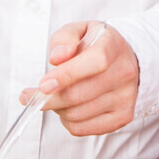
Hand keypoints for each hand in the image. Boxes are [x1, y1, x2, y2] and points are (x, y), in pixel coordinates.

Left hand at [20, 21, 139, 136]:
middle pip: (80, 94)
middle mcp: (124, 72)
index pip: (95, 61)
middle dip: (50, 98)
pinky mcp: (122, 117)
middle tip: (33, 95)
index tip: (43, 85)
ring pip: (77, 114)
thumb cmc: (95, 45)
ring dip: (58, 108)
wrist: (123, 59)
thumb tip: (56, 58)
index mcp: (114, 45)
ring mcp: (126, 97)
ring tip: (58, 95)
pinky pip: (82, 129)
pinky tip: (69, 107)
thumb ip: (64, 38)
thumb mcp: (79, 30)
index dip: (67, 74)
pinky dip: (67, 121)